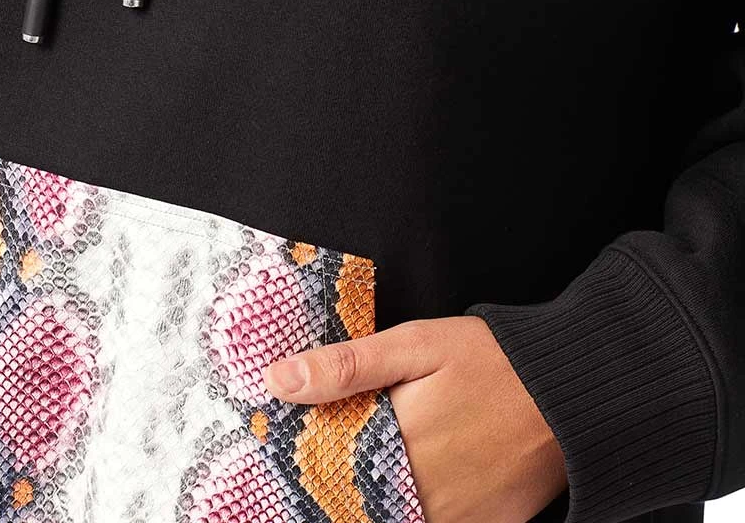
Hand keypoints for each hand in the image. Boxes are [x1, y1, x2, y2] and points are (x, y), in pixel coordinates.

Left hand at [263, 316, 566, 522]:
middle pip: (357, 503)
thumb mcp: (414, 344)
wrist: (573, 392)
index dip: (304, 464)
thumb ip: (346, 367)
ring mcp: (458, 520)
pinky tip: (405, 481)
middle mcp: (424, 497)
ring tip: (362, 466)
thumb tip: (277, 381)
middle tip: (322, 460)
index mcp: (397, 447)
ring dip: (372, 498)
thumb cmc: (490, 360)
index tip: (284, 452)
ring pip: (392, 517)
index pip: (326, 473)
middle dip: (335, 483)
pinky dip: (412, 509)